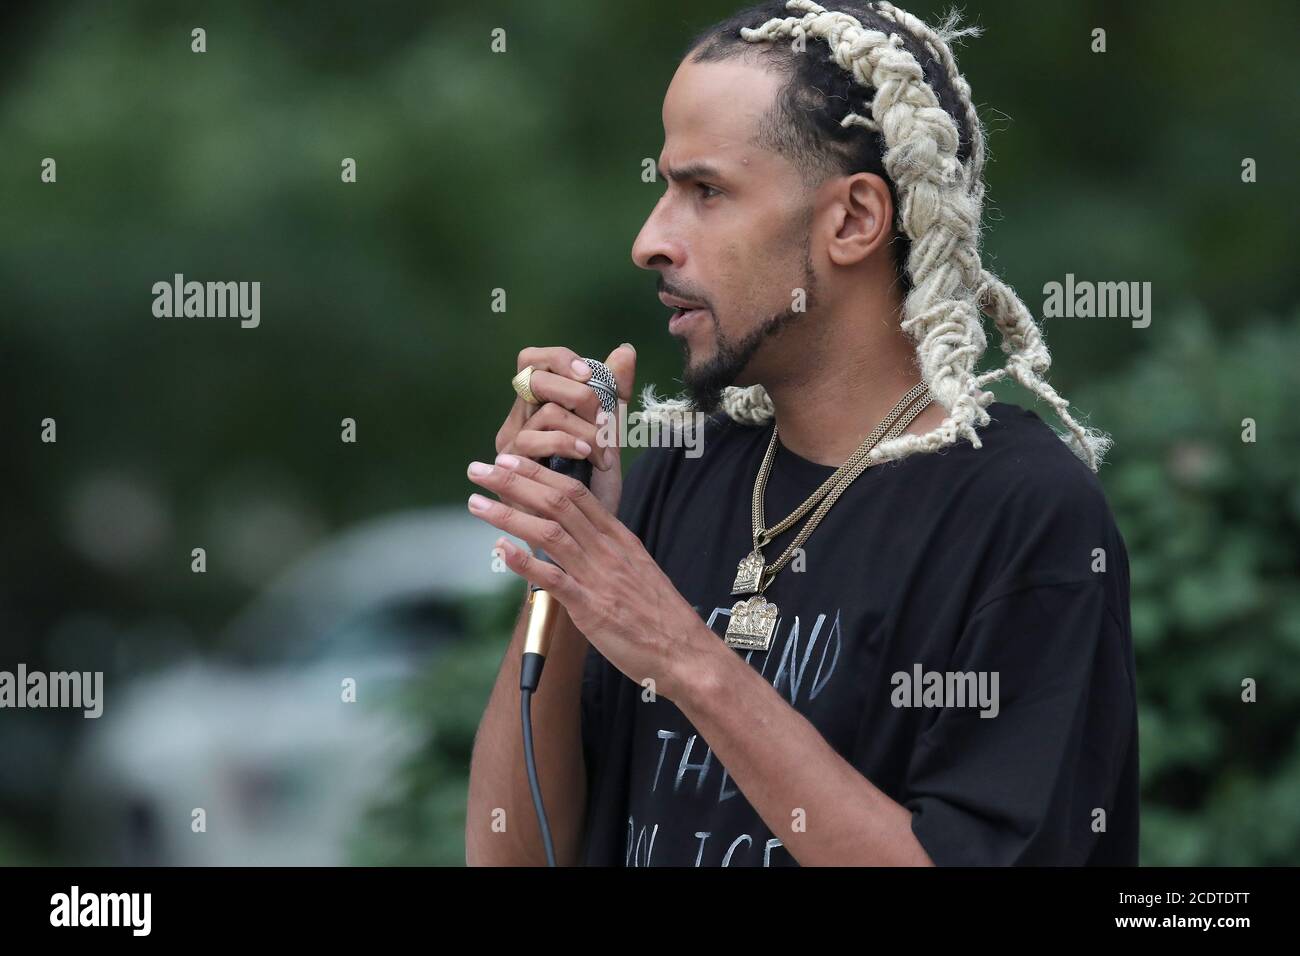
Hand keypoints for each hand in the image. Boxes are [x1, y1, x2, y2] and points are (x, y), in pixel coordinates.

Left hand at [467, 452, 711, 700]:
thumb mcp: (634, 570)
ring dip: (508, 515)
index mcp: (618, 537)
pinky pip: (553, 579)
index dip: (539, 473)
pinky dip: (524, 561)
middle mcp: (606, 549)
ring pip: (549, 532)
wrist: (684, 651)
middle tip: (481, 469)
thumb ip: (605, 552)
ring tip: (475, 504)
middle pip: (557, 502)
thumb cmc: (659, 615)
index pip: (575, 492)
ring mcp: (598, 576)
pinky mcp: (591, 608)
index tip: (511, 461)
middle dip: (515, 482)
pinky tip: (500, 548)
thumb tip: (576, 540)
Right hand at [495, 344, 636, 514]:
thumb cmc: (594, 484)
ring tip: (602, 450)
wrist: (588, 533)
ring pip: (545, 413)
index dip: (559, 358)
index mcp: (537, 407)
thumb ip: (615, 393)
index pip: (532, 360)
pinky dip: (568, 444)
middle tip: (604, 421)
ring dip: (584, 428)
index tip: (590, 374)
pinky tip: (589, 456)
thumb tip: (625, 350)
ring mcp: (510, 445)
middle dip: (579, 394)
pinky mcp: (509, 470)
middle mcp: (518, 421)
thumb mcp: (609, 432)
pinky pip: (535, 442)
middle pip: (534, 378)